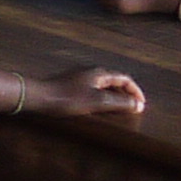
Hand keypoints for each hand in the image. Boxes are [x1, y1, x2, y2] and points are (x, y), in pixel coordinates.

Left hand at [18, 64, 147, 118]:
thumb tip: (139, 105)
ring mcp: (80, 77)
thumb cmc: (68, 98)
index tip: (142, 104)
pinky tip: (98, 107)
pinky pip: (93, 89)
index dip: (136, 91)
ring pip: (104, 85)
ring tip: (119, 108)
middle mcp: (91, 71)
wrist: (38, 96)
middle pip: (115, 80)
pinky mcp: (70, 84)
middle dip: (126, 93)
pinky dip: (102, 97)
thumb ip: (119, 102)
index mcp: (100, 73)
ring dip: (114, 95)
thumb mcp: (97, 101)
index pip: (125, 78)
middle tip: (133, 107)